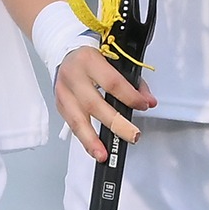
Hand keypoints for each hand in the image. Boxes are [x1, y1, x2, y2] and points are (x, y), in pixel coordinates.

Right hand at [53, 45, 154, 161]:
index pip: (112, 82)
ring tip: (104, 155)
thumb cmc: (93, 58)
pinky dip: (84, 139)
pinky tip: (94, 150)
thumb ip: (133, 82)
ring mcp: (64, 92)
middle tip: (133, 135)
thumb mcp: (114, 61)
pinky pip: (72, 125)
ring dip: (92, 140)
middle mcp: (73, 76)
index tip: (143, 106)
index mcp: (89, 60)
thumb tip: (149, 101)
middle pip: (94, 104)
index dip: (130, 96)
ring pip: (77, 119)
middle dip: (115, 122)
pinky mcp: (60, 105)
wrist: (66, 54)